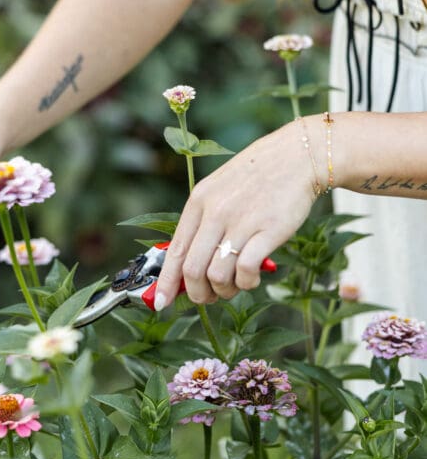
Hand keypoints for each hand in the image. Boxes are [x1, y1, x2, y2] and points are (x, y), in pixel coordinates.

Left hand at [154, 121, 316, 306]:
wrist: (296, 156)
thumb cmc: (257, 177)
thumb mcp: (219, 190)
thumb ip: (203, 222)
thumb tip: (188, 263)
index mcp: (198, 202)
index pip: (174, 251)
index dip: (166, 282)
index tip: (162, 303)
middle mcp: (215, 212)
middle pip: (192, 269)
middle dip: (197, 294)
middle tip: (208, 297)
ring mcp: (241, 222)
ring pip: (217, 276)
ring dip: (224, 291)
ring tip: (235, 285)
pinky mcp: (268, 231)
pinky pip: (246, 270)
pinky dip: (247, 283)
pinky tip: (252, 277)